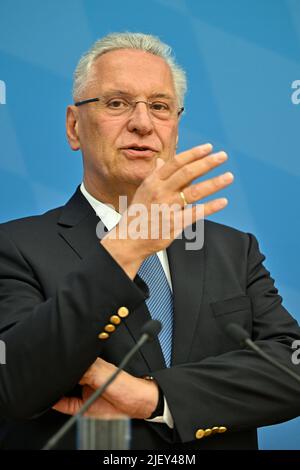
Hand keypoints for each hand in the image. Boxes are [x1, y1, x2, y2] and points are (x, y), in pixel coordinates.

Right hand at [53, 358, 158, 419]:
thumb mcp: (101, 374)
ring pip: (63, 390)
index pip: (71, 363)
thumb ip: (84, 371)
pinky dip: (56, 403)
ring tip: (47, 386)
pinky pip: (65, 405)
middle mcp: (85, 377)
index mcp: (90, 365)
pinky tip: (51, 400)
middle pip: (66, 376)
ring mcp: (83, 392)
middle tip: (48, 377)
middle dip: (57, 377)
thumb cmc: (125, 384)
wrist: (137, 404)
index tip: (51, 365)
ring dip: (55, 390)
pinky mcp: (83, 406)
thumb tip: (66, 369)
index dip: (62, 364)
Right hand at [101, 143, 232, 276]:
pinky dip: (210, 207)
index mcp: (153, 182)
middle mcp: (160, 192)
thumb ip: (156, 175)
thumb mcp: (143, 191)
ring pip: (194, 192)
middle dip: (207, 163)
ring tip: (229, 176)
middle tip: (223, 156)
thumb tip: (163, 160)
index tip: (209, 147)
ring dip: (214, 183)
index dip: (194, 153)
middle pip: (187, 173)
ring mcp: (167, 208)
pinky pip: (195, 213)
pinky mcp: (173, 224)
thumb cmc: (138, 214)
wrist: (129, 239)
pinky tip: (223, 201)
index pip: (176, 163)